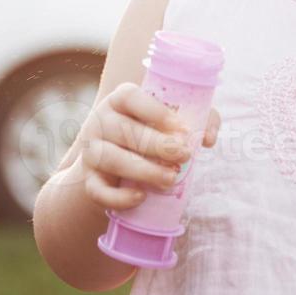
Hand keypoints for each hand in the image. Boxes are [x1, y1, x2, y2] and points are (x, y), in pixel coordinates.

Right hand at [74, 82, 221, 211]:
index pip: (129, 96)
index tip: (181, 128)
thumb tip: (207, 138)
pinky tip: (141, 197)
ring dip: (143, 170)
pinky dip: (117, 197)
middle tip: (184, 155)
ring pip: (112, 159)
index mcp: (119, 100)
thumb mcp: (174, 121)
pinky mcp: (88, 180)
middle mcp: (100, 122)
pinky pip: (97, 190)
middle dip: (157, 144)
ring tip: (171, 179)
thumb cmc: (150, 133)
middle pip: (124, 130)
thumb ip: (198, 120)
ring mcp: (91, 151)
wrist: (114, 164)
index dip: (155, 111)